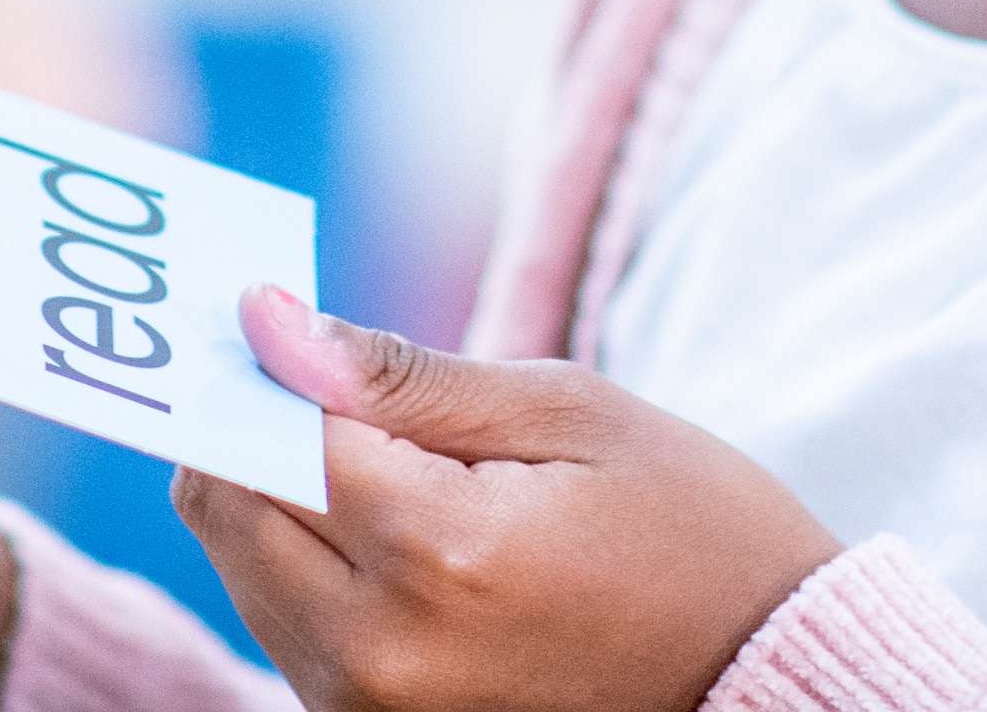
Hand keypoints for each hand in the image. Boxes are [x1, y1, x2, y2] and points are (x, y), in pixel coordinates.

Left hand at [178, 292, 842, 711]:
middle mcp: (381, 652)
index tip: (276, 314)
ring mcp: (370, 711)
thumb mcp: (569, 414)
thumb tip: (268, 322)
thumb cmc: (687, 529)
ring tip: (386, 464)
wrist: (761, 674)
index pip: (270, 433)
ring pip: (240, 567)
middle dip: (252, 426)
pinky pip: (283, 630)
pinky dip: (303, 564)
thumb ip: (406, 376)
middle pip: (225, 507)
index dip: (265, 363)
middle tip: (320, 379)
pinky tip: (388, 533)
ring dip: (275, 498)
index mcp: (438, 554)